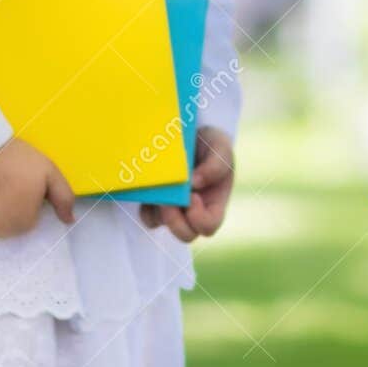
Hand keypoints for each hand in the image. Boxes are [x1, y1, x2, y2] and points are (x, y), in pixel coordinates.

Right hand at [0, 136, 74, 237]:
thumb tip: (70, 220)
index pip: (28, 216)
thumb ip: (64, 197)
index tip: (17, 181)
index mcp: (26, 223)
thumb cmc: (14, 158)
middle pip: (7, 222)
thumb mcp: (48, 171)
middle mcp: (2, 234)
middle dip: (6, 205)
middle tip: (1, 180)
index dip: (24, 197)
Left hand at [139, 127, 234, 241]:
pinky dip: (147, 206)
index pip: (209, 227)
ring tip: (159, 192)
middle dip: (175, 221)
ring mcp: (174, 207)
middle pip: (185, 234)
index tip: (194, 197)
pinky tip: (151, 189)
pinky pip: (148, 215)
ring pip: (163, 224)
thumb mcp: (221, 148)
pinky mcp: (157, 201)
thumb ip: (215, 166)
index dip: (200, 219)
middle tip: (169, 202)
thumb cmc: (211, 144)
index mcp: (214, 202)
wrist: (193, 132)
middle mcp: (193, 210)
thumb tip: (194, 183)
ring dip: (160, 212)